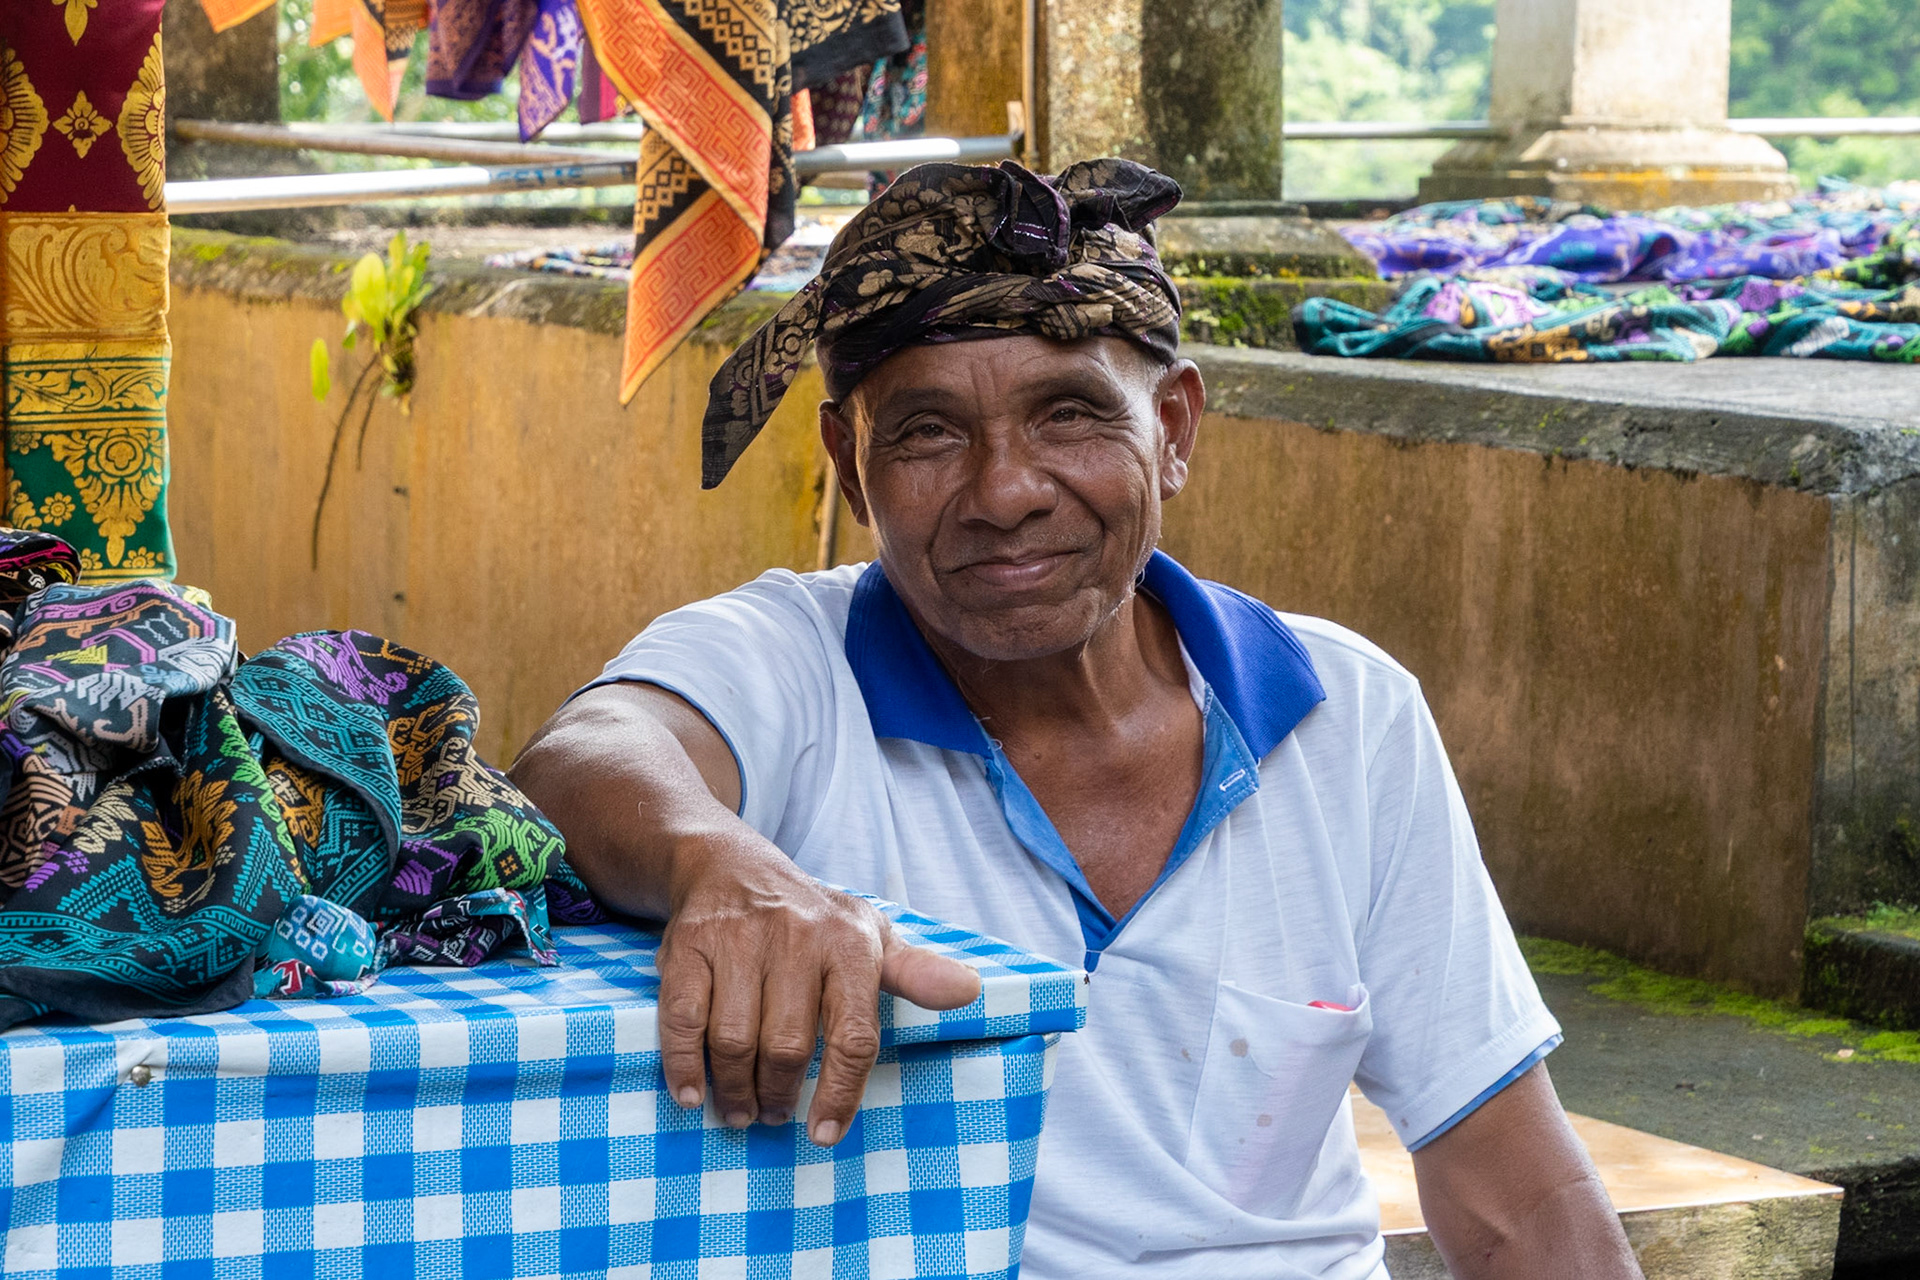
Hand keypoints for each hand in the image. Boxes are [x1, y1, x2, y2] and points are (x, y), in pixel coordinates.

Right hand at [656, 837, 981, 1145]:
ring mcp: (739, 939)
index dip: (841, 1094)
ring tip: (740, 1110)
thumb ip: (916, 973)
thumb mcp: (871, 936)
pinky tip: (694, 1094)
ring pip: (736, 1039)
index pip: (854, 1035)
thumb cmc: (812, 919)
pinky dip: (686, 1066)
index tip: (824, 1135)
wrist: (731, 867)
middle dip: (780, 1095)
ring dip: (735, 1090)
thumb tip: (970, 991)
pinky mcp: (689, 944)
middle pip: (789, 1046)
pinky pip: (684, 1019)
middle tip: (774, 1115)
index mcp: (850, 942)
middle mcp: (797, 935)